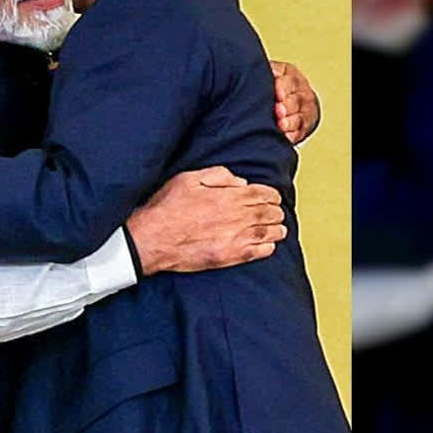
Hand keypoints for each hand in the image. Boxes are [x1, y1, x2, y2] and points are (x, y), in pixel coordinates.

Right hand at [126, 166, 286, 274]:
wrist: (153, 238)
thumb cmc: (167, 207)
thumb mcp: (189, 178)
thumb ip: (218, 175)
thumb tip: (241, 182)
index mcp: (229, 196)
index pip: (263, 193)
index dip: (271, 195)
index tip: (272, 196)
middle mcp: (237, 217)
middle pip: (269, 213)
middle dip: (276, 211)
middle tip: (277, 211)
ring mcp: (235, 238)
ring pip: (268, 232)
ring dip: (277, 228)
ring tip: (279, 227)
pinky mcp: (230, 256)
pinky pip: (259, 252)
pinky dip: (268, 247)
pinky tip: (268, 244)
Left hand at [271, 60, 319, 143]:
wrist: (283, 101)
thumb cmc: (268, 85)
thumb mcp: (268, 74)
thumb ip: (266, 72)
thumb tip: (265, 71)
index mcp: (291, 76)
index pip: (290, 80)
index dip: (283, 87)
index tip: (277, 94)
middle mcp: (302, 92)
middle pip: (297, 99)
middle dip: (288, 106)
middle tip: (279, 111)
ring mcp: (305, 111)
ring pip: (300, 117)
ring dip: (291, 122)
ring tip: (281, 125)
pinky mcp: (304, 127)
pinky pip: (301, 132)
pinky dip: (293, 135)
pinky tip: (285, 137)